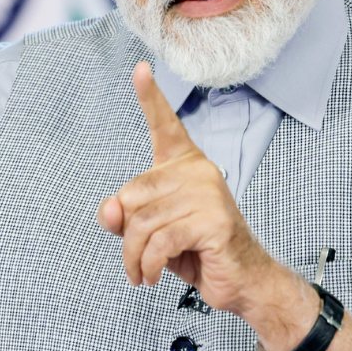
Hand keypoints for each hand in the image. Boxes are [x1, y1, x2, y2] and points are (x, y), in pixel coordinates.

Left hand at [96, 61, 280, 316]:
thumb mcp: (151, 233)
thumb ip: (125, 217)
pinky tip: (153, 276)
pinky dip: (149, 264)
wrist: (241, 282)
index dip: (150, 96)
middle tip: (136, 259)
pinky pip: (160, 241)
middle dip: (126, 235)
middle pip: (133, 195)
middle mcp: (198, 171)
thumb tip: (110, 209)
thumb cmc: (196, 252)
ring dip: (135, 257)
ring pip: (143, 222)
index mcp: (184, 165)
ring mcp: (208, 194)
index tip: (140, 68)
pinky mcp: (213, 221)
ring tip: (142, 273)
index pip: (164, 125)